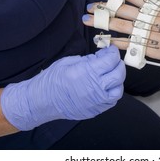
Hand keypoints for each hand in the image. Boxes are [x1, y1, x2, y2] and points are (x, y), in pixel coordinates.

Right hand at [1, 46, 124, 130]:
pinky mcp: (95, 110)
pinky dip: (112, 92)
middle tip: (113, 60)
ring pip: (118, 90)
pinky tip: (106, 87)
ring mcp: (96, 101)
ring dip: (118, 80)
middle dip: (118, 64)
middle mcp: (94, 88)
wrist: (41, 101)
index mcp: (86, 72)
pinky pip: (111, 102)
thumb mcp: (68, 62)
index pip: (110, 60)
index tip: (110, 49)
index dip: (112, 52)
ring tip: (111, 75)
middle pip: (118, 75)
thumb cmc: (51, 80)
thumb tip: (101, 56)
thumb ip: (88, 59)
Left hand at [83, 0, 159, 63]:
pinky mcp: (152, 47)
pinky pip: (131, 44)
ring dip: (105, 22)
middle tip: (90, 7)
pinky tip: (106, 40)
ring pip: (123, 25)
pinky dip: (118, 42)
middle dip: (105, 8)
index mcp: (158, 6)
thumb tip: (155, 6)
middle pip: (122, 10)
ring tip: (90, 20)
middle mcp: (151, 17)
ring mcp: (150, 32)